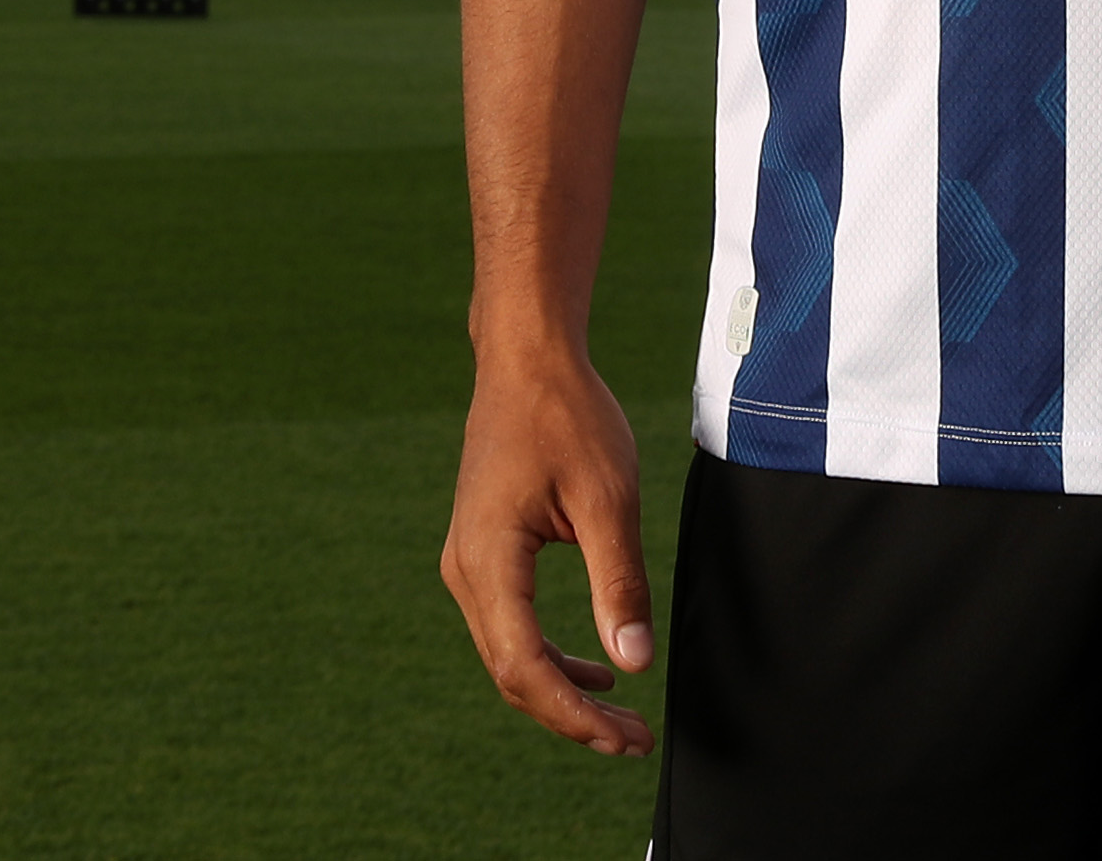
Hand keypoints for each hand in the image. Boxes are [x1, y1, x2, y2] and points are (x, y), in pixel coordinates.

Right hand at [441, 344, 657, 753]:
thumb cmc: (567, 416)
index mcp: (489, 560)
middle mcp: (466, 570)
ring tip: (622, 718)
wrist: (526, 360)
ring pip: (509, 655)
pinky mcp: (484, 554)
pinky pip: (510, 627)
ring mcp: (469, 563)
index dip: (573, 715)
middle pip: (512, 673)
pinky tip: (598, 669)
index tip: (624, 738)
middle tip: (635, 741)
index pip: (523, 666)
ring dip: (563, 692)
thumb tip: (633, 663)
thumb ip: (618, 583)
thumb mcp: (608, 498)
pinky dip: (551, 657)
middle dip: (572, 717)